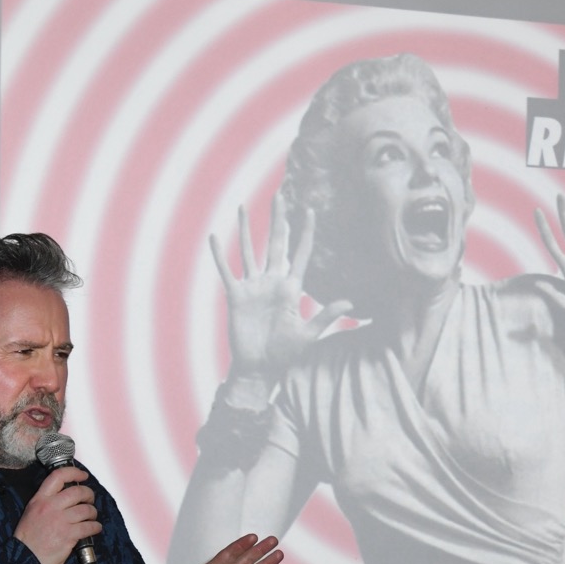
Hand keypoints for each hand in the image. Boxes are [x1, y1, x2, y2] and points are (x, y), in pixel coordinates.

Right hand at [13, 466, 99, 563]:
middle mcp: (50, 507)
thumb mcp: (31, 514)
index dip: (74, 472)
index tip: (83, 475)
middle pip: (77, 491)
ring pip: (86, 509)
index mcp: (39, 500)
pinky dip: (95, 527)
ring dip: (93, 513)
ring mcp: (60, 521)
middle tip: (90, 499)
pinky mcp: (68, 535)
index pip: (57, 476)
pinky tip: (95, 529)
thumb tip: (66, 499)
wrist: (23, 561)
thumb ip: (46, 504)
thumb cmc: (27, 541)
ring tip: (92, 517)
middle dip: (89, 494)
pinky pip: (89, 526)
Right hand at [210, 193, 351, 389]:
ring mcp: (253, 287)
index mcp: (291, 288)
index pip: (301, 254)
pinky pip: (226, 271)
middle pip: (275, 243)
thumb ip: (325, 316)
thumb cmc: (285, 354)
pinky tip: (214, 237)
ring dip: (245, 229)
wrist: (259, 368)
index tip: (311, 211)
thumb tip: (350, 302)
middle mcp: (272, 282)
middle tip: (279, 195)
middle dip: (277, 220)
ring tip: (242, 207)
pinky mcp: (236, 296)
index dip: (306, 233)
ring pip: (248, 251)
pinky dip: (220, 255)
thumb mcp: (307, 335)